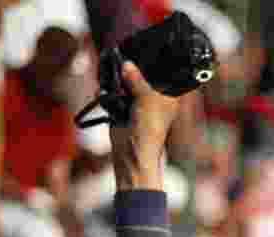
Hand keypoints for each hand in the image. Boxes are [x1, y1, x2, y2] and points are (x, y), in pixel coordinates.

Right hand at [110, 62, 181, 190]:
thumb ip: (138, 80)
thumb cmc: (149, 130)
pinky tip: (105, 89)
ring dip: (117, 79)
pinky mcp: (122, 108)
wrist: (131, 151)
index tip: (146, 48)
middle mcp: (154, 97)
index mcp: (169, 96)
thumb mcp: (147, 100)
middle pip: (143, 75)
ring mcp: (137, 102)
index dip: (158, 62)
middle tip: (121, 58)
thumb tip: (127, 64)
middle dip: (132, 68)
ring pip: (126, 82)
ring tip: (111, 72)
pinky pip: (113, 94)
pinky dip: (108, 91)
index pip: (165, 73)